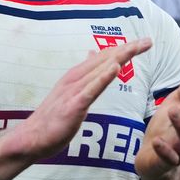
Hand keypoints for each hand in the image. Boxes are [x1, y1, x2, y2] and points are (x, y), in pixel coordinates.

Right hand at [11, 38, 152, 159]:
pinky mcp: (73, 106)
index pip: (104, 58)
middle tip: (149, 41)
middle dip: (128, 49)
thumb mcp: (70, 92)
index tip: (144, 42)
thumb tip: (92, 53)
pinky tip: (115, 68)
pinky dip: (103, 77)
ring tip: (136, 47)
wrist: (31, 138)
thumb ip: (84, 75)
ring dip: (119, 57)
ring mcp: (73, 91)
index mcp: (76, 75)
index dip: (124, 49)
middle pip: (105, 59)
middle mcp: (75, 78)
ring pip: (100, 70)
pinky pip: (91, 90)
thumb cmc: (52, 117)